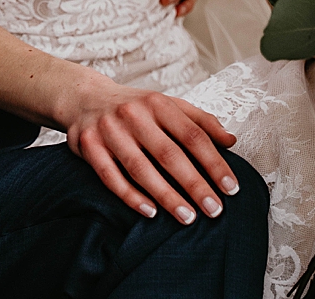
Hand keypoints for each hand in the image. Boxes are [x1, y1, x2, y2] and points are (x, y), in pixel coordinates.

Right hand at [61, 79, 239, 224]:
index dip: (214, 163)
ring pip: (140, 168)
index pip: (192, 135)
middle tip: (214, 210)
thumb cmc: (133, 107)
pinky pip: (110, 176)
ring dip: (166, 196)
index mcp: (157, 103)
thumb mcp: (167, 104)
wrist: (83, 97)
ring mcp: (108, 130)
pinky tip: (150, 211)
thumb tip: (231, 141)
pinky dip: (131, 196)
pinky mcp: (88, 145)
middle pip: (168, 153)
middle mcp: (132, 114)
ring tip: (187, 217)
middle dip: (194, 185)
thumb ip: (200, 120)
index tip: (231, 188)